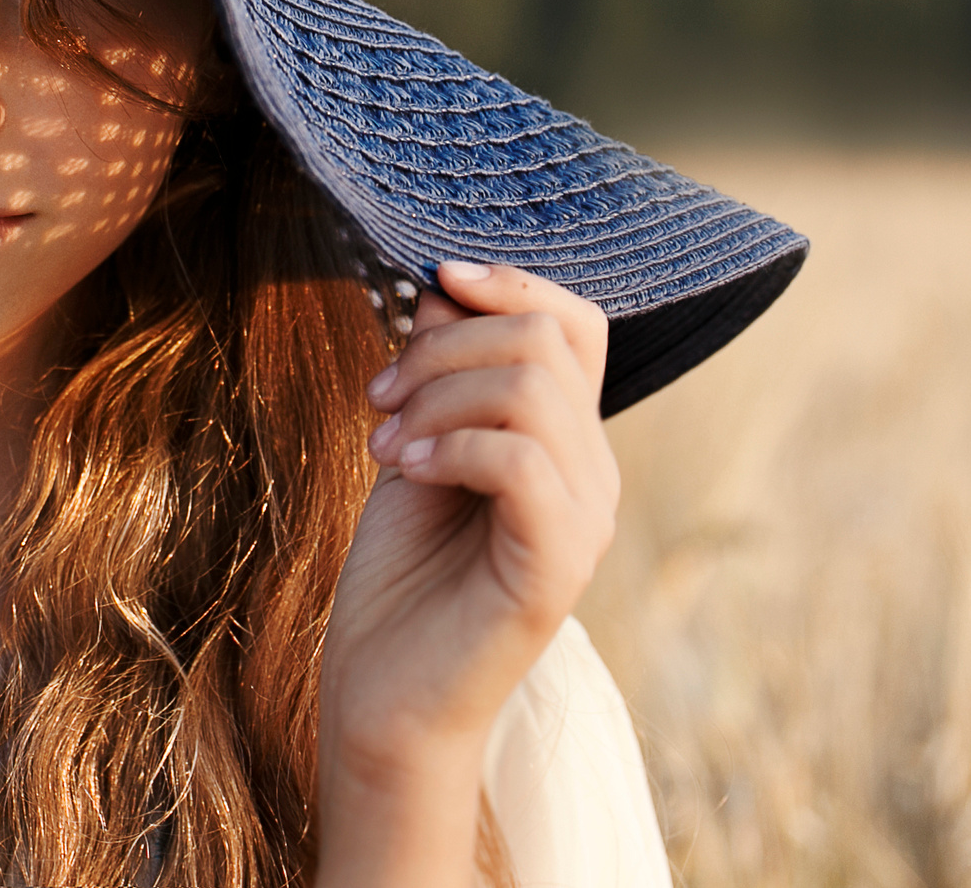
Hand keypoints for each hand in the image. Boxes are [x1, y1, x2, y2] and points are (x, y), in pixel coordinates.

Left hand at [313, 261, 621, 885]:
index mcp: (564, 439)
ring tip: (383, 441)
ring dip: (436, 394)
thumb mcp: (414, 443)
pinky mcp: (556, 566)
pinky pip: (520, 462)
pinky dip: (450, 444)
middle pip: (544, 340)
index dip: (509, 281)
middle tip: (378, 396)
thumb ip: (436, 372)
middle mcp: (592, 472)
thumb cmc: (400, 573)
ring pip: (531, 390)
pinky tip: (405, 469)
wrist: (386, 691)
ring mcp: (584, 520)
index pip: (575, 322)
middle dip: (443, 344)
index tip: (430, 279)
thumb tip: (440, 283)